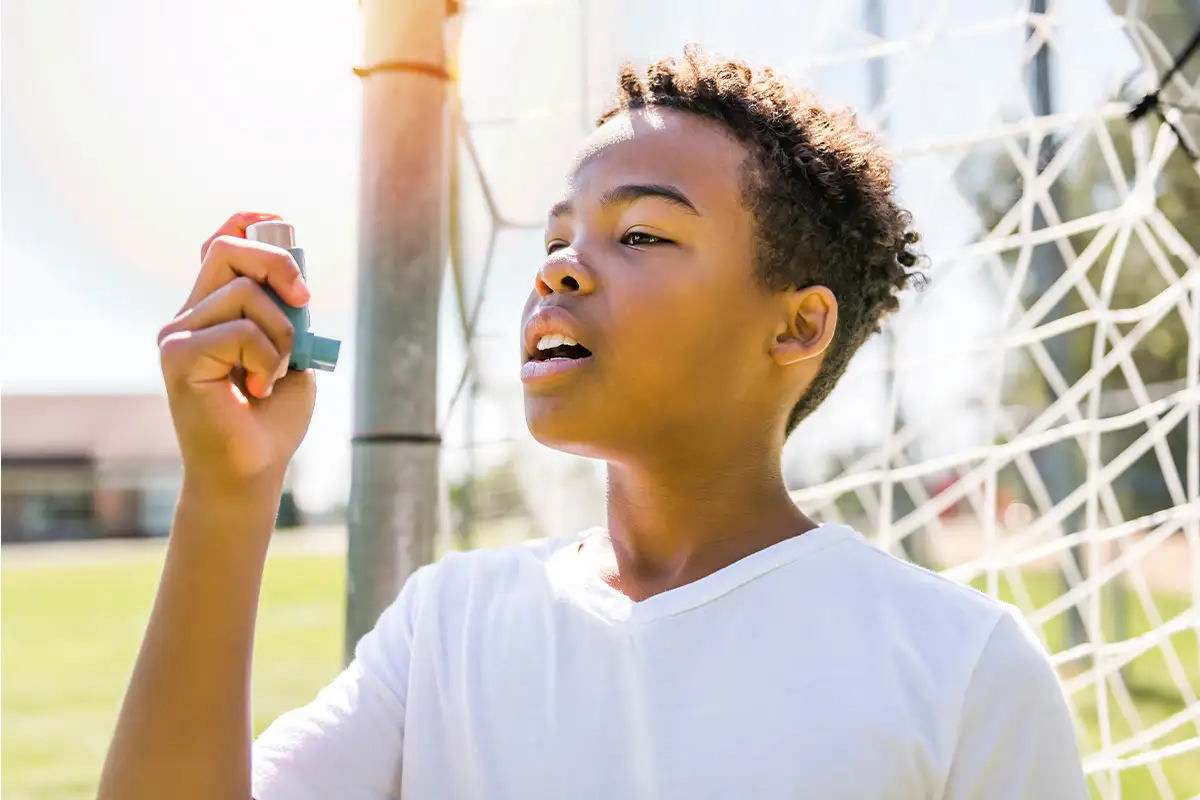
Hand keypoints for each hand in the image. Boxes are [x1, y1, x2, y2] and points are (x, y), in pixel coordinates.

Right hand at [158, 211, 316, 487]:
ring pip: (245, 293)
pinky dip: (265, 357)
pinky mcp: (178, 356)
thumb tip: (294, 274)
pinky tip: (257, 388)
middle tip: (303, 299)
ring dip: (281, 333)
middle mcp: (189, 316)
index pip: (218, 244)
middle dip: (277, 265)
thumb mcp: (292, 352)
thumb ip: (288, 312)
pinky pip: (239, 330)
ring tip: (273, 373)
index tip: (279, 221)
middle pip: (227, 249)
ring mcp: (178, 334)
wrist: (252, 468)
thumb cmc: (271, 417)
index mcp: (214, 310)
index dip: (247, 223)